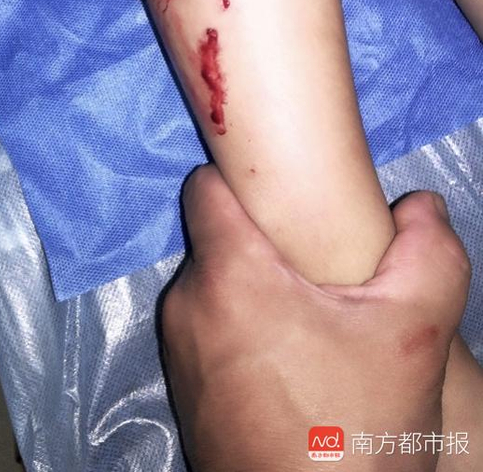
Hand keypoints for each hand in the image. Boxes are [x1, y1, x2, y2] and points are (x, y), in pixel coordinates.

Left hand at [161, 164, 470, 470]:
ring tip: (308, 319)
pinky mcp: (183, 387)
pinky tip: (288, 359)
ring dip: (253, 289)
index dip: (238, 177)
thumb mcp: (414, 334)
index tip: (278, 188)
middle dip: (262, 243)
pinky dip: (239, 329)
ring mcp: (178, 349)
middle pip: (217, 239)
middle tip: (316, 268)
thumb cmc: (356, 428)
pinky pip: (208, 328)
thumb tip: (421, 206)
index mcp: (229, 275)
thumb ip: (427, 253)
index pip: (205, 188)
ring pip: (214, 286)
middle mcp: (187, 304)